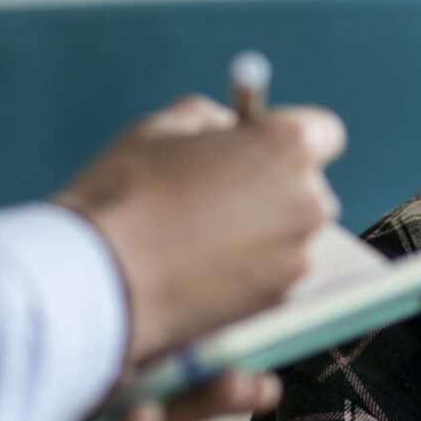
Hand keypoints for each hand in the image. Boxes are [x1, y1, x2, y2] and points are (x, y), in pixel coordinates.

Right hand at [54, 94, 345, 364]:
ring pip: (289, 237)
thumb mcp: (162, 129)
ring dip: (259, 235)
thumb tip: (230, 128)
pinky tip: (198, 271)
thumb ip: (210, 119)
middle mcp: (309, 203)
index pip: (322, 133)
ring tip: (197, 239)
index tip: (256, 147)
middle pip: (307, 189)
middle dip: (273, 189)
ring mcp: (297, 258)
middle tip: (218, 196)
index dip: (284, 139)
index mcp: (289, 147)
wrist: (98, 280)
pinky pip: (272, 276)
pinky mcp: (280, 302)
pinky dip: (247, 273)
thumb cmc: (126, 192)